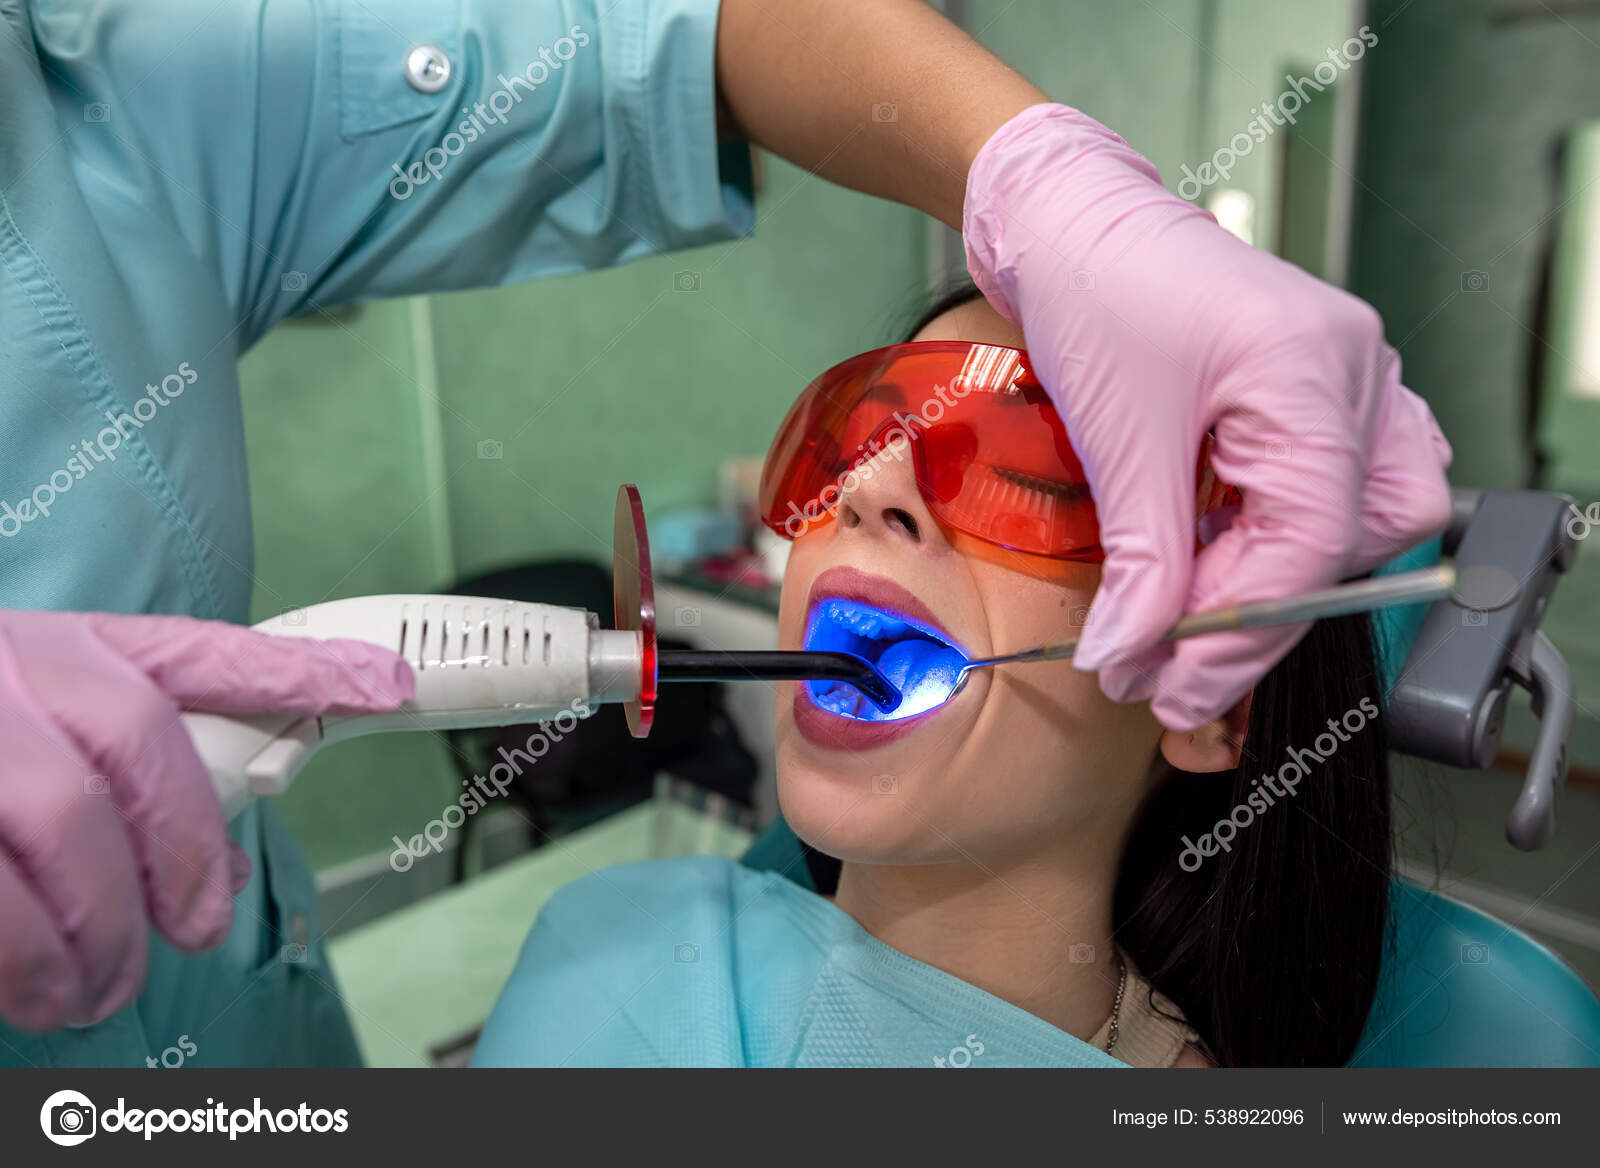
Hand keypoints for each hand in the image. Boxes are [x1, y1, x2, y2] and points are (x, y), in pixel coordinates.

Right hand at [0, 610, 412, 1031]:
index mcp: (58, 647)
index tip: (383, 687)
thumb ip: (151, 735)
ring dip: (85, 934)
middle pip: (127, 761)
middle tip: (181, 938)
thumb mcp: (47, 695)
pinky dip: (10, 955)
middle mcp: (5, 673)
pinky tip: (23, 989)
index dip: (297, 672)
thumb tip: (268, 806)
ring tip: (91, 991)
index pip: (195, 656)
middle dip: (172, 864)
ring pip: (50, 832)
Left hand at [964, 103, 1451, 728]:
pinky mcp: (1320, 398)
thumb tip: (1133, 660)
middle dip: (1260, 614)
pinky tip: (1218, 565)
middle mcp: (1358, 375)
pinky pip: (1337, 491)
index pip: (1313, 540)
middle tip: (1169, 667)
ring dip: (1277, 581)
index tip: (1171, 684)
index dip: (1242, 627)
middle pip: (1353, 542)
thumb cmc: (1097, 293)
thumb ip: (1142, 564)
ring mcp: (1350, 383)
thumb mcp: (1119, 440)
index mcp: (1314, 371)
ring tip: (1184, 615)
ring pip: (1360, 525)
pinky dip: (1277, 541)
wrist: (1075, 223)